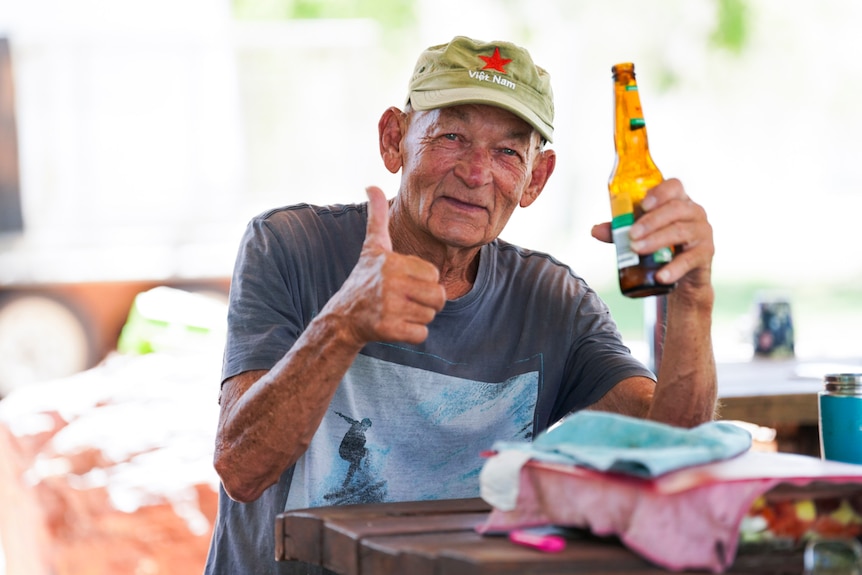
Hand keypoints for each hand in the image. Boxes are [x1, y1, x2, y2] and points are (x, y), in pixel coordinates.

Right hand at [327, 186, 446, 345]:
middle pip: (438, 297)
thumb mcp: (373, 246)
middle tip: (404, 300)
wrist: (343, 318)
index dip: (423, 281)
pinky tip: (394, 326)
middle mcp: (390, 283)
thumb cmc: (364, 279)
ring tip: (397, 311)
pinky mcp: (387, 330)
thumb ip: (377, 216)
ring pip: (430, 316)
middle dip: (426, 302)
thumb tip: (371, 185)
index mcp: (392, 262)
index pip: (434, 275)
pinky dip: (411, 334)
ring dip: (417, 317)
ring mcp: (388, 307)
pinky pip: (421, 335)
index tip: (403, 282)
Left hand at [591, 178, 713, 292]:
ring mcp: (702, 232)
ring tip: (637, 249)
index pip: (674, 186)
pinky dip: (674, 268)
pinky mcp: (705, 254)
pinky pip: (690, 259)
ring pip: (681, 231)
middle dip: (651, 221)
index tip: (643, 204)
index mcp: (677, 200)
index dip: (659, 192)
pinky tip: (661, 276)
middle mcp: (694, 212)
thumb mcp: (639, 235)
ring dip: (657, 240)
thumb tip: (595, 230)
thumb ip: (619, 231)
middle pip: (675, 209)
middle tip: (632, 235)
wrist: (681, 275)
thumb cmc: (659, 246)